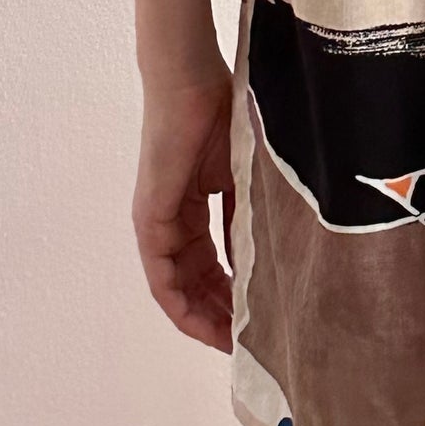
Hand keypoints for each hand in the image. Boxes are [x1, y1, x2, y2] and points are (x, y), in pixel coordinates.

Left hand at [131, 65, 235, 351]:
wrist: (191, 79)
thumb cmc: (224, 112)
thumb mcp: (248, 175)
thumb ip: (252, 215)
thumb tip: (275, 259)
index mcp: (194, 209)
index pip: (213, 267)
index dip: (235, 298)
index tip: (261, 322)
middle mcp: (171, 222)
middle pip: (194, 285)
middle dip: (222, 317)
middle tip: (252, 346)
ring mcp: (157, 223)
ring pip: (177, 288)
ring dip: (204, 319)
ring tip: (235, 344)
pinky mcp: (149, 220)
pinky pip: (161, 277)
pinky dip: (183, 305)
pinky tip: (207, 324)